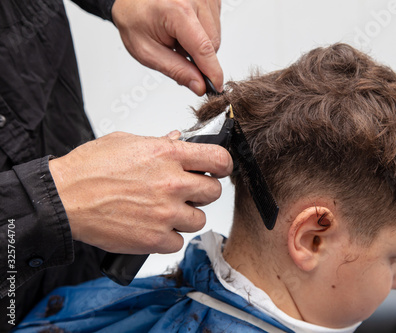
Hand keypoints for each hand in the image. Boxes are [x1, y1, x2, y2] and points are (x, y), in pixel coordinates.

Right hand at [49, 131, 232, 253]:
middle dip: (202, 192)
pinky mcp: (155, 239)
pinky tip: (153, 227)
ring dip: (185, 216)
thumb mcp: (126, 142)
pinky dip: (168, 237)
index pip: (219, 158)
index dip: (223, 165)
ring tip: (163, 211)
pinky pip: (179, 241)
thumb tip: (179, 139)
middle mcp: (172, 183)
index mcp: (167, 154)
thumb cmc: (89, 169)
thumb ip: (160, 143)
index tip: (218, 169)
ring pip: (199, 219)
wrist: (63, 198)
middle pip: (214, 192)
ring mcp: (166, 213)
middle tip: (185, 192)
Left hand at [111, 0, 222, 95]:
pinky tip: (186, 28)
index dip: (212, 72)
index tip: (217, 87)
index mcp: (177, 11)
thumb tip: (199, 85)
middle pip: (212, 44)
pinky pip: (215, 25)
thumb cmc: (134, 18)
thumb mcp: (147, 50)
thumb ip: (176, 70)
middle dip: (199, 57)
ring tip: (178, 36)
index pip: (203, 48)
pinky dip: (202, 32)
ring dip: (200, 44)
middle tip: (177, 51)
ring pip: (215, 36)